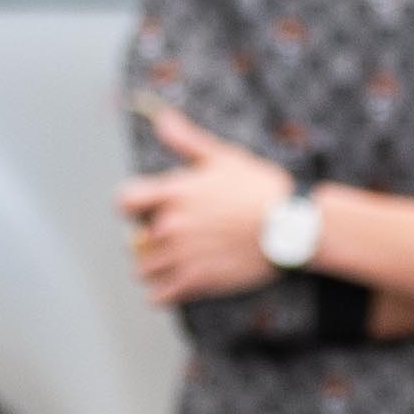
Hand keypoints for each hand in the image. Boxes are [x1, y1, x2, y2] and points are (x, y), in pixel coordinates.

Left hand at [115, 106, 300, 305]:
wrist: (289, 226)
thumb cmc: (258, 188)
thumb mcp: (222, 156)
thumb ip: (186, 140)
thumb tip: (161, 117)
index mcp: (173, 193)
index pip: (124, 202)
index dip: (132, 206)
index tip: (146, 209)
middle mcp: (170, 225)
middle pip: (134, 240)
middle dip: (147, 239)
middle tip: (171, 238)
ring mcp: (181, 256)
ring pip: (143, 270)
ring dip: (153, 267)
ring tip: (174, 262)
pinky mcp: (196, 282)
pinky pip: (159, 296)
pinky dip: (163, 292)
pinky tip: (176, 284)